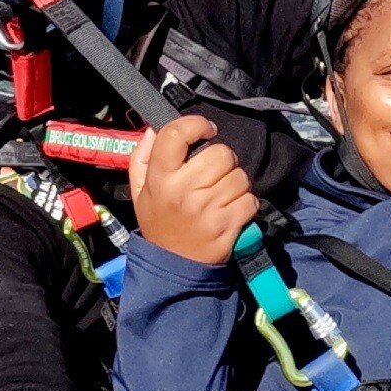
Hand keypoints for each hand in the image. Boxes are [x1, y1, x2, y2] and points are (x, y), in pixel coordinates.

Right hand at [129, 111, 259, 265]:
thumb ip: (142, 157)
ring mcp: (206, 209)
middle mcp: (182, 191)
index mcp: (160, 178)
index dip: (197, 124)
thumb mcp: (140, 191)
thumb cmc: (159, 221)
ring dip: (236, 183)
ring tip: (222, 194)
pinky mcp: (226, 226)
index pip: (176, 134)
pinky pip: (250, 200)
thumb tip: (153, 129)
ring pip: (240, 176)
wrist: (173, 266)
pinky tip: (232, 210)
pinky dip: (246, 204)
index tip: (207, 130)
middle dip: (224, 160)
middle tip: (215, 173)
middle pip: (221, 153)